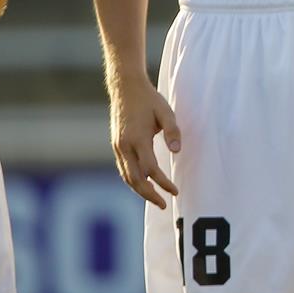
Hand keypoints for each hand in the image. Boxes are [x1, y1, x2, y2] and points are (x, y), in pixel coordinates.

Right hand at [109, 80, 179, 208]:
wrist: (125, 88)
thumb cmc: (149, 100)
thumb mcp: (166, 112)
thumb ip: (172, 131)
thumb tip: (177, 151)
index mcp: (138, 139)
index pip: (150, 169)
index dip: (163, 183)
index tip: (175, 191)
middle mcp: (125, 146)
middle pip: (134, 179)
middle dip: (149, 195)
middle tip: (164, 205)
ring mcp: (118, 146)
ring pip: (126, 176)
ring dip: (139, 190)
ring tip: (154, 198)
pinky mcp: (116, 145)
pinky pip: (123, 168)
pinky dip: (132, 179)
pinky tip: (143, 183)